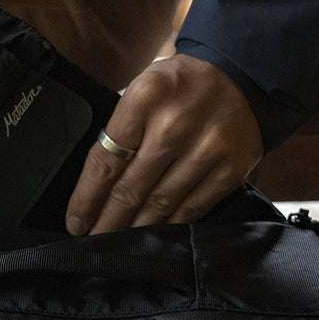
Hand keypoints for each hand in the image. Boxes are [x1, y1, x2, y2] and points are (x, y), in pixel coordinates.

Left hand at [66, 54, 262, 234]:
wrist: (242, 79)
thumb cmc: (181, 88)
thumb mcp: (144, 88)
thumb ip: (120, 129)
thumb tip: (95, 186)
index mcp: (146, 98)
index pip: (106, 159)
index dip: (87, 197)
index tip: (76, 220)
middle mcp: (175, 124)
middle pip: (130, 187)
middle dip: (107, 219)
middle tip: (93, 239)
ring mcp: (206, 149)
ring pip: (160, 203)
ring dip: (136, 227)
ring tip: (119, 240)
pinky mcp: (230, 170)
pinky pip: (192, 208)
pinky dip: (170, 224)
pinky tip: (155, 232)